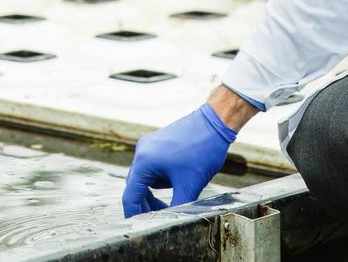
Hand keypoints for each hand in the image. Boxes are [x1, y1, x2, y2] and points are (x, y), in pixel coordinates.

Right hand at [121, 102, 236, 217]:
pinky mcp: (158, 143)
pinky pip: (152, 166)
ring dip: (155, 192)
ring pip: (145, 177)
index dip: (135, 215)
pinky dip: (161, 179)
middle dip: (147, 205)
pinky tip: (177, 181)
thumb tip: (171, 224)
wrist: (216, 121)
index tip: (142, 226)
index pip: (130, 196)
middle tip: (162, 217)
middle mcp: (142, 151)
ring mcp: (149, 145)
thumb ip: (177, 208)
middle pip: (135, 187)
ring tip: (175, 196)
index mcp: (144, 161)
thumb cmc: (203, 149)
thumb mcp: (190, 185)